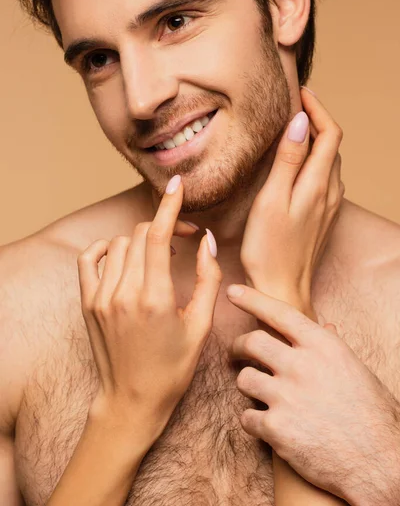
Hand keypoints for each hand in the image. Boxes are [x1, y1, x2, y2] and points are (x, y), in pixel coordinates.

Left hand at [77, 175, 221, 444]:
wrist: (132, 399)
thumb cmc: (172, 368)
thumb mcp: (200, 325)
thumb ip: (208, 279)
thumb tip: (207, 241)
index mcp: (154, 298)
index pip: (158, 236)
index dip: (169, 206)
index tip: (177, 185)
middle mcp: (124, 293)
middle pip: (141, 234)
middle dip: (164, 227)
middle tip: (183, 239)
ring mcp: (102, 296)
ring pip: (120, 243)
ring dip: (142, 240)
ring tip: (159, 256)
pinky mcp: (88, 302)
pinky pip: (91, 258)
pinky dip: (107, 248)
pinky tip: (124, 255)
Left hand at [227, 285, 399, 502]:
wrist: (379, 464)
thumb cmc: (372, 415)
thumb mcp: (356, 371)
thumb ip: (333, 347)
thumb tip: (325, 326)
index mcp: (323, 347)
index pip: (279, 312)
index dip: (252, 299)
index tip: (232, 292)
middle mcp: (301, 366)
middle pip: (251, 342)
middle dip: (237, 346)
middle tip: (235, 352)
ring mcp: (286, 397)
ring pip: (244, 379)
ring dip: (248, 385)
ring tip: (259, 394)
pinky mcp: (275, 429)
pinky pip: (246, 416)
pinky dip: (252, 421)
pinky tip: (265, 425)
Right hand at [240, 87, 344, 314]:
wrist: (283, 290)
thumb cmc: (270, 250)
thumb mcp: (272, 200)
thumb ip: (287, 161)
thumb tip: (300, 122)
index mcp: (318, 184)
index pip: (330, 133)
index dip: (318, 109)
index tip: (301, 93)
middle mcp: (330, 192)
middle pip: (332, 144)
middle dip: (317, 120)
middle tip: (293, 105)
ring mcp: (328, 205)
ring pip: (329, 161)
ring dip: (316, 139)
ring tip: (293, 128)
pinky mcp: (321, 216)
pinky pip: (324, 177)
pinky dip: (313, 159)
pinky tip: (295, 164)